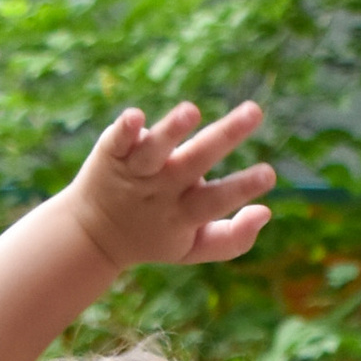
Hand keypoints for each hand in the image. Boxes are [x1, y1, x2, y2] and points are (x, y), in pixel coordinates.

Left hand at [63, 100, 274, 276]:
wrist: (91, 235)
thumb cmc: (153, 237)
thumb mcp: (193, 248)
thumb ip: (233, 239)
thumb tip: (266, 212)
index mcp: (184, 213)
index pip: (217, 200)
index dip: (242, 187)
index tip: (269, 174)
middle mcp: (161, 189)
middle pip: (195, 162)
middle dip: (225, 136)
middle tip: (255, 111)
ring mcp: (135, 170)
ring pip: (154, 150)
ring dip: (172, 130)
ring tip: (192, 111)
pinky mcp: (111, 153)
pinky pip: (117, 140)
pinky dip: (125, 129)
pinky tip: (136, 116)